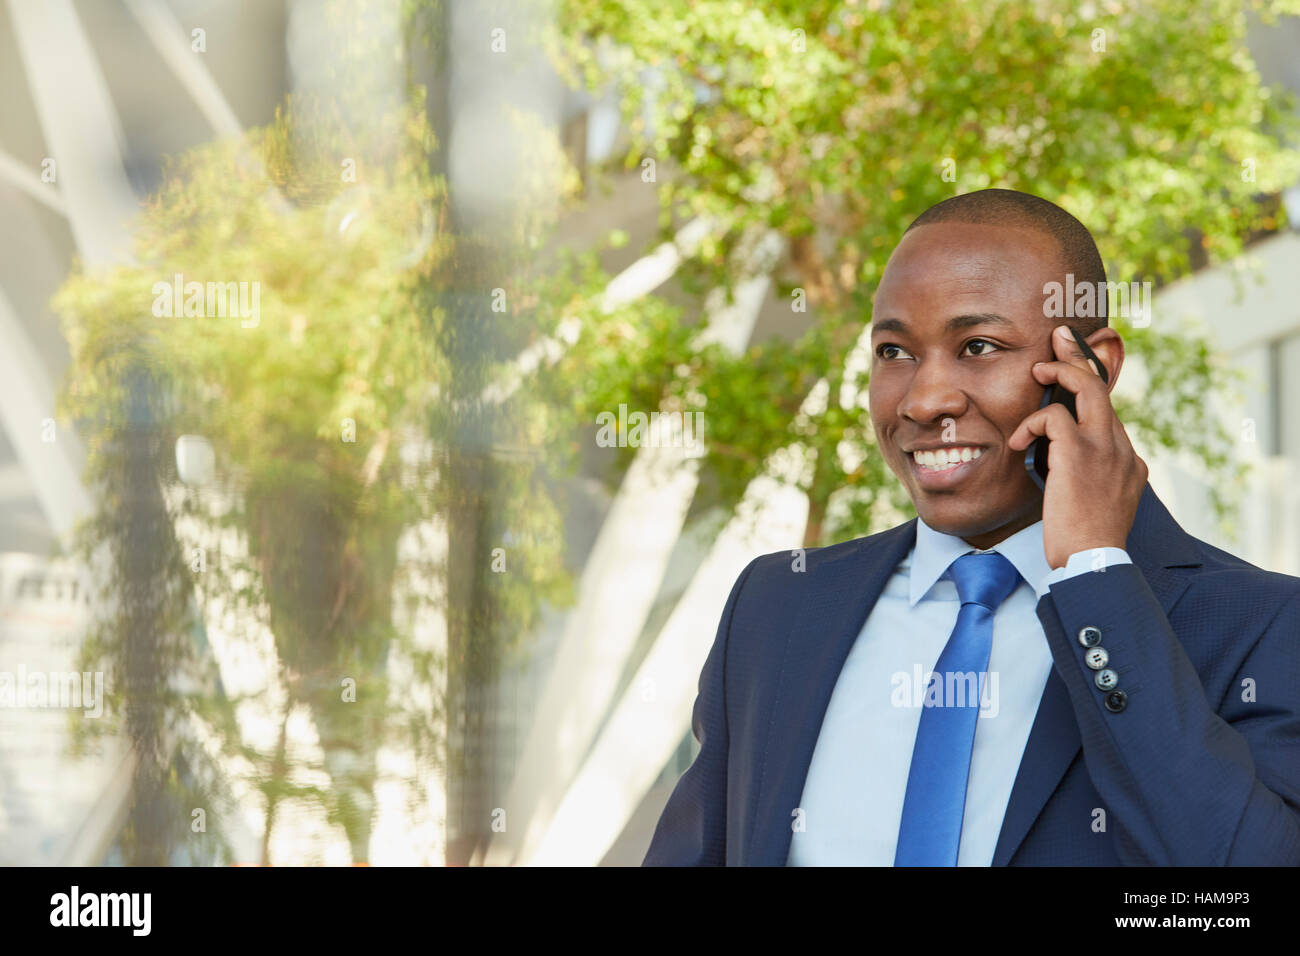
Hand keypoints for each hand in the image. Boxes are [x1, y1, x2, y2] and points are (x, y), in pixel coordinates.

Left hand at [1007, 325, 1147, 569]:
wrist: (1092, 561)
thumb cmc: (1083, 542)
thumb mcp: (1091, 504)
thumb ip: (1082, 477)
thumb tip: (1058, 464)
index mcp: (1128, 460)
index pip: (1107, 412)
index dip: (1088, 389)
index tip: (1071, 367)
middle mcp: (1121, 448)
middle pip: (1103, 387)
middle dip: (1079, 357)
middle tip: (1059, 338)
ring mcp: (1104, 449)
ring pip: (1087, 387)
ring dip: (1059, 372)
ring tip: (1037, 372)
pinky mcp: (1080, 454)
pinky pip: (1053, 417)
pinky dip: (1032, 424)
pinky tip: (1018, 443)